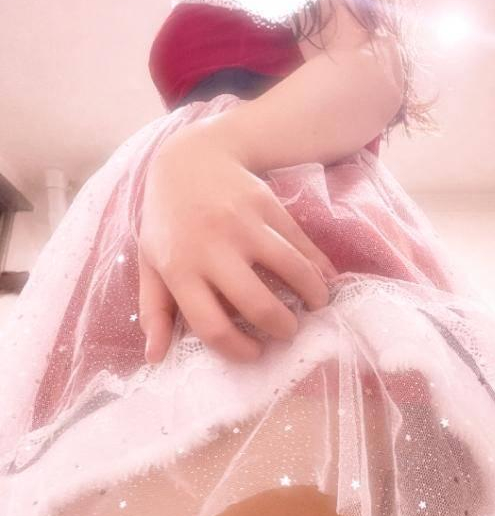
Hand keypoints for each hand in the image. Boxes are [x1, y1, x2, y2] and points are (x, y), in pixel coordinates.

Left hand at [137, 119, 337, 364]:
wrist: (190, 159)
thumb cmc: (168, 220)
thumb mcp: (150, 262)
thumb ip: (154, 310)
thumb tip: (156, 357)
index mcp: (179, 268)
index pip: (212, 325)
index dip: (238, 349)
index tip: (254, 353)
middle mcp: (213, 247)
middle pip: (258, 303)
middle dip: (281, 327)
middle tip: (288, 331)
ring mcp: (243, 224)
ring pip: (291, 270)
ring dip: (311, 296)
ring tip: (314, 307)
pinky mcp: (268, 206)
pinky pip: (302, 243)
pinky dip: (319, 266)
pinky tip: (324, 280)